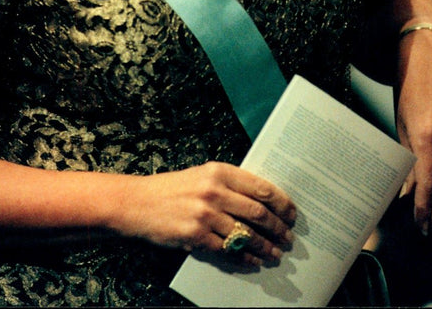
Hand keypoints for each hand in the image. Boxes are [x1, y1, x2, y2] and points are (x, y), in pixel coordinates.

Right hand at [118, 162, 295, 266]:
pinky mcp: (195, 236)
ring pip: (246, 234)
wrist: (139, 202)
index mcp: (219, 171)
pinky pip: (228, 250)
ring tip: (275, 253)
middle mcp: (214, 191)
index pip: (261, 187)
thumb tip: (262, 201)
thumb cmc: (173, 188)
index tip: (292, 214)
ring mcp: (205, 215)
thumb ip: (230, 184)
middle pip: (258, 213)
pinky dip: (244, 258)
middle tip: (288, 238)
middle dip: (277, 228)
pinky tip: (253, 261)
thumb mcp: (202, 175)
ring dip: (265, 247)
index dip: (281, 203)